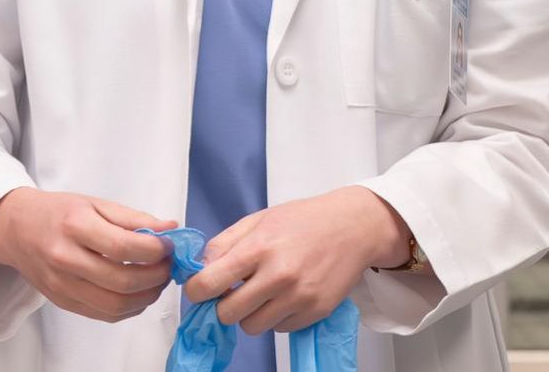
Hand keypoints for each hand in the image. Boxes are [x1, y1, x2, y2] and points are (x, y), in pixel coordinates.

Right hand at [0, 188, 178, 323]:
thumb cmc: (58, 212)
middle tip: (167, 265)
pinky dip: (130, 308)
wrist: (16, 229)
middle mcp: (65, 258)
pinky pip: (105, 315)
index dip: (155, 249)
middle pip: (122, 281)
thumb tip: (171, 228)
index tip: (168, 244)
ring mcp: (62, 285)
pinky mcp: (62, 302)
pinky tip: (137, 293)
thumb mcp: (94, 203)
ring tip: (156, 280)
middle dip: (156, 276)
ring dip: (147, 296)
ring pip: (116, 305)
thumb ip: (133, 217)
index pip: (123, 247)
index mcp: (74, 226)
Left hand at [181, 185, 411, 334]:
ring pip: (252, 327)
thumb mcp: (257, 220)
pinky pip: (280, 329)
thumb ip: (223, 244)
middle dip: (223, 305)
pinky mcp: (316, 311)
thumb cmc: (302, 220)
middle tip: (231, 293)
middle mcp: (279, 276)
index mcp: (258, 248)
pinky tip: (283, 296)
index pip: (209, 283)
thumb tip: (199, 269)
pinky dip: (276, 317)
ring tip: (260, 294)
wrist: (352, 227)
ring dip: (249, 314)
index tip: (199, 290)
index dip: (196, 291)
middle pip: (228, 314)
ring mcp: (299, 297)